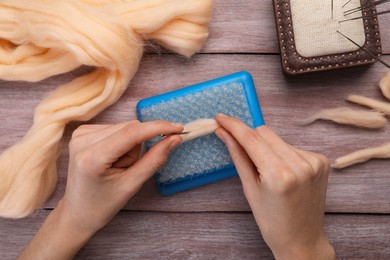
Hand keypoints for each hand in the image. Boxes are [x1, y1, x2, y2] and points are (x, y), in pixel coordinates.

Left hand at [61, 120, 183, 233]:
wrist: (77, 212)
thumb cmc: (103, 204)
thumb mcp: (132, 185)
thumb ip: (155, 159)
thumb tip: (175, 138)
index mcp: (93, 157)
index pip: (132, 133)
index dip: (157, 128)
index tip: (178, 128)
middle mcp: (82, 140)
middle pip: (129, 129)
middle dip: (138, 146)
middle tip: (128, 168)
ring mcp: (80, 134)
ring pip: (124, 127)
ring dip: (129, 145)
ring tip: (117, 166)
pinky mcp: (81, 132)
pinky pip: (115, 128)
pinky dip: (120, 142)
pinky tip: (111, 159)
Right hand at [215, 114, 334, 259]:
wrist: (302, 239)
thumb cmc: (272, 220)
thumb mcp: (249, 189)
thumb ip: (237, 155)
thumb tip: (224, 132)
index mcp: (279, 175)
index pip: (251, 139)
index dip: (234, 126)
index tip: (221, 117)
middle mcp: (300, 164)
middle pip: (264, 132)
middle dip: (249, 138)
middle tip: (242, 152)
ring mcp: (314, 161)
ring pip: (278, 139)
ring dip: (267, 147)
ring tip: (267, 171)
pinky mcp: (321, 161)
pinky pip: (292, 146)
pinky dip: (282, 154)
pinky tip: (283, 172)